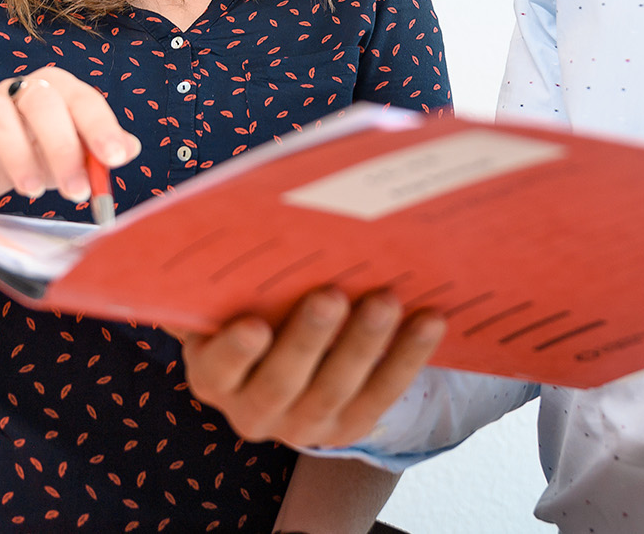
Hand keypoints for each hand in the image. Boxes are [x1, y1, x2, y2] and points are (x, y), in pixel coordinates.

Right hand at [0, 65, 138, 207]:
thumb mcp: (75, 155)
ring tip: (34, 191)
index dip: (100, 127)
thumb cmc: (38, 156)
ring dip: (18, 155)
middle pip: (40, 100)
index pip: (82, 98)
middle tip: (77, 190)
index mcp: (57, 90)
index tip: (115, 159)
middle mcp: (19, 91)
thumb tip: (130, 148)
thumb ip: (100, 151)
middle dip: (62, 147)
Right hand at [174, 287, 446, 446]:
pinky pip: (382, 394)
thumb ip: (238, 274)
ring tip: (386, 299)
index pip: (218, 368)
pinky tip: (429, 321)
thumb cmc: (259, 305)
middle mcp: (253, 409)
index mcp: (214, 374)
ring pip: (335, 391)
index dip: (235, 351)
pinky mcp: (350, 427)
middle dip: (308, 339)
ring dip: (364, 343)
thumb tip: (249, 217)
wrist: (293, 353)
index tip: (254, 324)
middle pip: (280, 382)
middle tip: (330, 294)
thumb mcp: (237, 295)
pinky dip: (408, 357)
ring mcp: (303, 425)